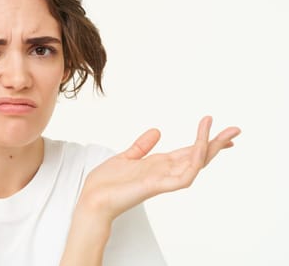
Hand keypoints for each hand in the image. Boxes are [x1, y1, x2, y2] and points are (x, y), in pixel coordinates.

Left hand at [77, 116, 240, 222]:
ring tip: (221, 133)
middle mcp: (165, 172)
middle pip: (197, 156)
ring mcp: (163, 180)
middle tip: (236, 129)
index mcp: (158, 165)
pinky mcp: (157, 186)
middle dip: (216, 143)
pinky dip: (194, 163)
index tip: (219, 130)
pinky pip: (183, 177)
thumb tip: (157, 131)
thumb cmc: (106, 183)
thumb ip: (142, 146)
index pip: (188, 152)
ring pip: (195, 164)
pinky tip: (200, 148)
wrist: (92, 199)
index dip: (204, 141)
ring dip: (209, 148)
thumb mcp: (126, 157)